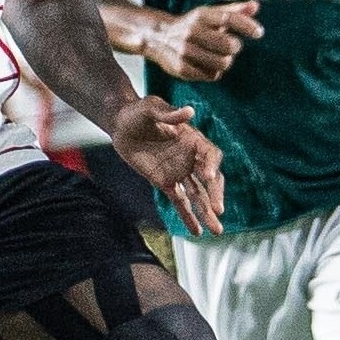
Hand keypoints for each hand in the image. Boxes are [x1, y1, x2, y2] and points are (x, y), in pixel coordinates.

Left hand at [111, 96, 224, 235]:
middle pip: (209, 180)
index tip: (208, 177)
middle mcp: (190, 157)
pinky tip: (197, 232)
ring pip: (198, 195)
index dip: (212, 166)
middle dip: (215, 195)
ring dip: (207, 212)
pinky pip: (180, 202)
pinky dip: (188, 217)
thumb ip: (168, 113)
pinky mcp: (166, 183)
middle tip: (218, 210)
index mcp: (192, 139)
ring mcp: (179, 172)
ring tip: (216, 230)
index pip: (210, 155)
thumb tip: (189, 111)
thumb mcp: (150, 107)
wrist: (120, 125)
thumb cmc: (136, 112)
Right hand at [147, 0, 261, 82]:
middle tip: (230, 46)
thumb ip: (234, 10)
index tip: (259, 33)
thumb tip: (256, 6)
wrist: (157, 37)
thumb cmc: (192, 25)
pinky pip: (211, 75)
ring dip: (225, 61)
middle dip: (234, 47)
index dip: (247, 26)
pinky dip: (214, 72)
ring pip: (223, 63)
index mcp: (201, 16)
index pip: (228, 18)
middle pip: (229, 45)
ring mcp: (185, 51)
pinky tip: (207, 65)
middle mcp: (192, 31)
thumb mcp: (209, 14)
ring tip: (218, 56)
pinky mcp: (182, 68)